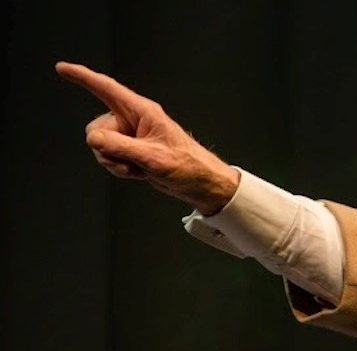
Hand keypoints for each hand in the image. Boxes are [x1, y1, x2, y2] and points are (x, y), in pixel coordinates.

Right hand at [56, 61, 238, 214]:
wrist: (201, 184)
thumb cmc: (187, 166)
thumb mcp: (153, 158)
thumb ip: (121, 147)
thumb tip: (93, 138)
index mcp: (142, 112)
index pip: (107, 89)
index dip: (83, 77)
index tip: (62, 68)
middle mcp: (134, 121)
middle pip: (97, 128)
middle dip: (106, 149)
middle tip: (128, 162)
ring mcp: (131, 137)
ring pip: (101, 146)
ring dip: (114, 162)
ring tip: (138, 168)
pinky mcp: (132, 151)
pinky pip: (110, 158)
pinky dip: (120, 169)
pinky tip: (139, 173)